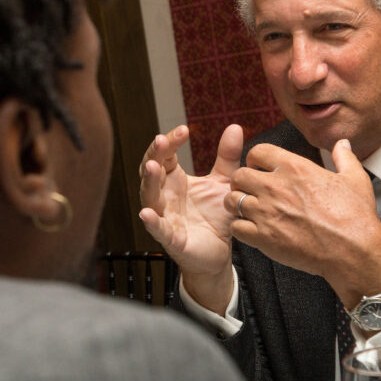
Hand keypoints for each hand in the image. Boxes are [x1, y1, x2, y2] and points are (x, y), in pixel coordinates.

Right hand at [139, 124, 242, 308]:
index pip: (166, 156)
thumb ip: (227, 157)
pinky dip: (151, 222)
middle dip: (154, 155)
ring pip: (150, 197)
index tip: (184, 129)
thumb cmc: (214, 217)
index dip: (170, 142)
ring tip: (152, 167)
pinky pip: (158, 229)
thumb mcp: (223, 183)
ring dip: (149, 182)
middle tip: (161, 140)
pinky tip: (146, 213)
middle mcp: (165, 196)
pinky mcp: (171, 239)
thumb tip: (235, 127)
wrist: (219, 253)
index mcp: (175, 181)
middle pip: (151, 172)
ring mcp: (165, 217)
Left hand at [226, 139, 380, 306]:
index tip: (260, 169)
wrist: (353, 251)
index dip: (256, 160)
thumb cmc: (356, 216)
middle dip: (241, 182)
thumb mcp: (355, 179)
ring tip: (249, 212)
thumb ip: (344, 157)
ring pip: (232, 200)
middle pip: (239, 175)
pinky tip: (254, 231)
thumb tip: (343, 144)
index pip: (258, 151)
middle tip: (250, 191)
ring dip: (238, 205)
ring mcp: (267, 212)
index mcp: (295, 168)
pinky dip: (241, 229)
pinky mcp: (263, 237)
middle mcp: (276, 187)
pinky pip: (236, 227)